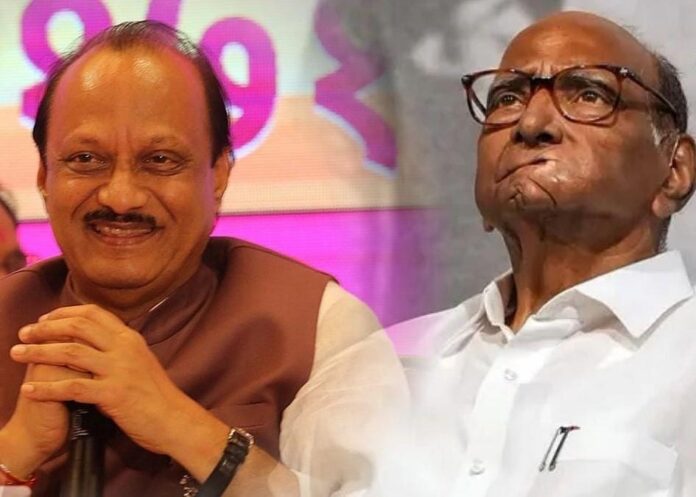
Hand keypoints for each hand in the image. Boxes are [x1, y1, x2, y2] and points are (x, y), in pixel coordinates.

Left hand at [9, 304, 229, 479]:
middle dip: (45, 328)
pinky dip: (46, 388)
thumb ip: (120, 349)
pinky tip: (29, 390)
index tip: (45, 319)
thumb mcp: (141, 361)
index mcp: (130, 338)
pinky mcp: (113, 393)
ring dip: (38, 352)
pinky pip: (72, 387)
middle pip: (78, 327)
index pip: (94, 313)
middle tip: (23, 333)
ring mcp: (119, 369)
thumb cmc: (155, 394)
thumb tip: (96, 341)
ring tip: (17, 354)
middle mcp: (124, 347)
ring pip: (70, 352)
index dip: (65, 313)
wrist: (174, 419)